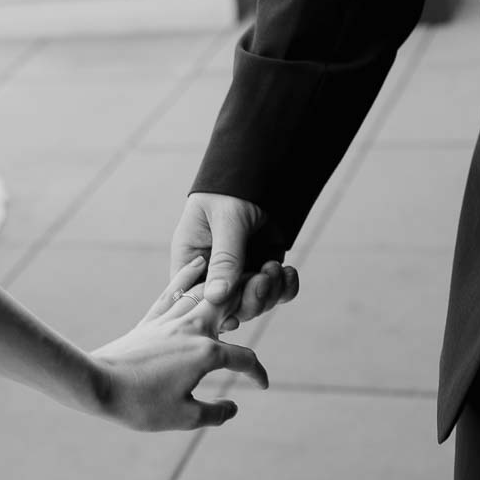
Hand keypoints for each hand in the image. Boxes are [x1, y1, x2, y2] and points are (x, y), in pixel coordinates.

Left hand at [89, 257, 268, 431]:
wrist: (96, 384)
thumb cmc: (140, 404)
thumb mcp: (184, 417)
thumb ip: (215, 413)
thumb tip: (233, 408)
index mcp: (206, 353)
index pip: (243, 359)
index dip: (257, 373)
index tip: (262, 385)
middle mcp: (191, 329)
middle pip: (229, 303)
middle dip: (251, 295)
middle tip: (269, 285)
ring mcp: (168, 322)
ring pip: (203, 293)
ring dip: (225, 282)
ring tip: (243, 271)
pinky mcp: (149, 322)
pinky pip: (172, 293)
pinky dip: (187, 277)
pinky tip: (198, 264)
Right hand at [170, 192, 297, 332]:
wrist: (264, 171)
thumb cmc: (233, 189)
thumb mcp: (227, 222)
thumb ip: (225, 259)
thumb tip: (216, 298)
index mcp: (191, 258)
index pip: (192, 297)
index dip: (210, 308)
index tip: (232, 305)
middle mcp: (213, 271)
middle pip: (226, 307)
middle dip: (248, 299)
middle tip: (262, 278)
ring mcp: (240, 272)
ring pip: (253, 304)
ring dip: (269, 292)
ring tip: (275, 267)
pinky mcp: (264, 269)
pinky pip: (275, 292)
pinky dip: (285, 287)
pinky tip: (288, 271)